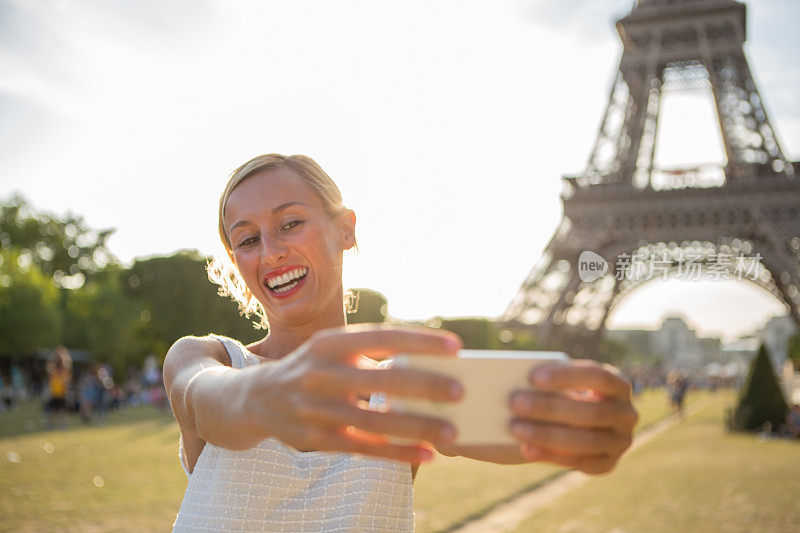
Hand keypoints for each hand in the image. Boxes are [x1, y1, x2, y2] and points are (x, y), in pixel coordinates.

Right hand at [239, 324, 463, 462]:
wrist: (254, 398)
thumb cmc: (311, 369)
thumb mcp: (332, 351)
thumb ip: (370, 355)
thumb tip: (425, 368)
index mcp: (328, 343)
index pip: (380, 337)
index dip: (419, 341)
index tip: (456, 346)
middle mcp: (320, 373)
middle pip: (381, 381)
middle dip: (423, 386)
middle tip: (460, 391)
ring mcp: (315, 409)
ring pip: (375, 422)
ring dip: (416, 427)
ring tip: (452, 432)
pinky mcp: (315, 440)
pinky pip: (364, 450)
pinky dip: (397, 454)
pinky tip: (426, 456)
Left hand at [508, 360, 637, 474]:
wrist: (576, 423)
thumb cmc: (565, 394)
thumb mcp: (563, 385)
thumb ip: (550, 384)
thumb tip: (520, 384)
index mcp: (618, 385)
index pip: (597, 376)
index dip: (566, 376)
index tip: (532, 377)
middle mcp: (626, 414)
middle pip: (590, 411)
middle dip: (550, 408)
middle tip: (515, 402)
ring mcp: (621, 442)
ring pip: (586, 440)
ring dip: (548, 435)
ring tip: (515, 429)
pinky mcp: (608, 463)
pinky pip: (581, 463)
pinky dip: (552, 457)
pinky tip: (527, 449)